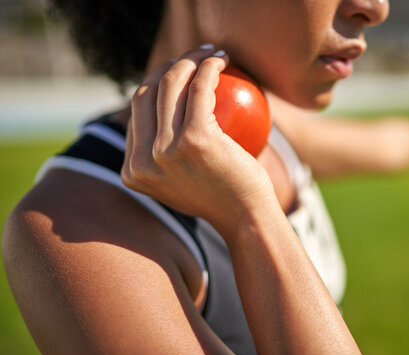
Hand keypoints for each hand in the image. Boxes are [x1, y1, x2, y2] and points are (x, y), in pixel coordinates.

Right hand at [121, 47, 274, 232]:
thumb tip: (165, 116)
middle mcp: (142, 161)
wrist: (246, 219)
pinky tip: (223, 58)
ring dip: (192, 58)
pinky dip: (211, 67)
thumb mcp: (181, 181)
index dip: (155, 84)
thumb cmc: (223, 197)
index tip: (180, 73)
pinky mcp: (195, 139)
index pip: (137, 112)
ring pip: (171, 84)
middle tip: (194, 57)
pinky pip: (202, 88)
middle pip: (147, 92)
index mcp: (132, 172)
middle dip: (169, 65)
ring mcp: (165, 150)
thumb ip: (164, 155)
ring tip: (211, 52)